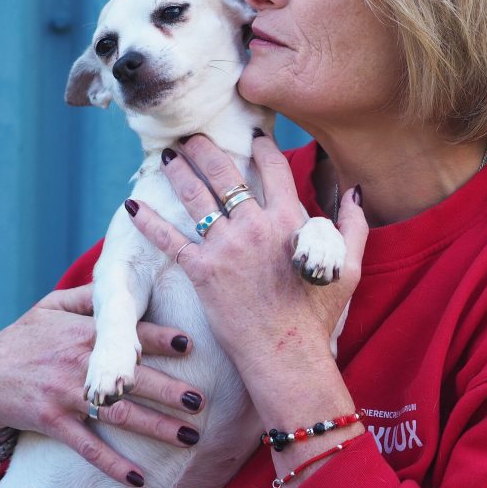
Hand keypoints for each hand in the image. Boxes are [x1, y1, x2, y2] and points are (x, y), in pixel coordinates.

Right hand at [0, 283, 204, 484]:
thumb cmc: (23, 337)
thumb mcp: (52, 306)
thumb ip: (89, 296)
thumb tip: (120, 281)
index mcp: (85, 332)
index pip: (130, 334)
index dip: (160, 338)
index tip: (190, 344)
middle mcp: (80, 363)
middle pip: (133, 378)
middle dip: (170, 390)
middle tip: (201, 400)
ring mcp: (66, 395)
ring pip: (119, 414)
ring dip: (157, 427)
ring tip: (189, 436)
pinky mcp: (53, 422)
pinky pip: (87, 447)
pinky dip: (113, 464)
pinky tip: (138, 478)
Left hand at [126, 133, 367, 373]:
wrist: (286, 353)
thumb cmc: (318, 314)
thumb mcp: (349, 266)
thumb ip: (352, 225)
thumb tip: (353, 190)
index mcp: (289, 220)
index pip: (273, 169)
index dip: (262, 147)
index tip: (251, 134)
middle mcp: (254, 225)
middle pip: (226, 173)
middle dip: (206, 148)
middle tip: (193, 135)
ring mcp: (226, 247)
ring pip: (196, 197)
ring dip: (179, 171)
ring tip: (168, 155)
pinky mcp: (202, 271)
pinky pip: (170, 240)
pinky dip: (150, 222)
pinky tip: (133, 206)